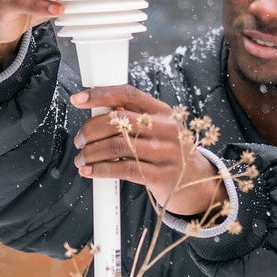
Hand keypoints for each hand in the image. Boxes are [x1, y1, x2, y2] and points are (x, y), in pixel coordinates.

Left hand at [71, 86, 228, 218]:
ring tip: (81, 159)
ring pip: (116, 146)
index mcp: (163, 112)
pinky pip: (122, 169)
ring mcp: (165, 152)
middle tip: (80, 140)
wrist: (197, 183)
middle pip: (117, 121)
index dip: (100, 94)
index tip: (78, 99)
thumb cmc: (170, 152)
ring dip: (90, 152)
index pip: (128, 94)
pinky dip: (99, 170)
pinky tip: (89, 171)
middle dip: (89, 130)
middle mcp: (166, 129)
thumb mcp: (160, 129)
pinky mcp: (161, 176)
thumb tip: (96, 111)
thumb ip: (134, 118)